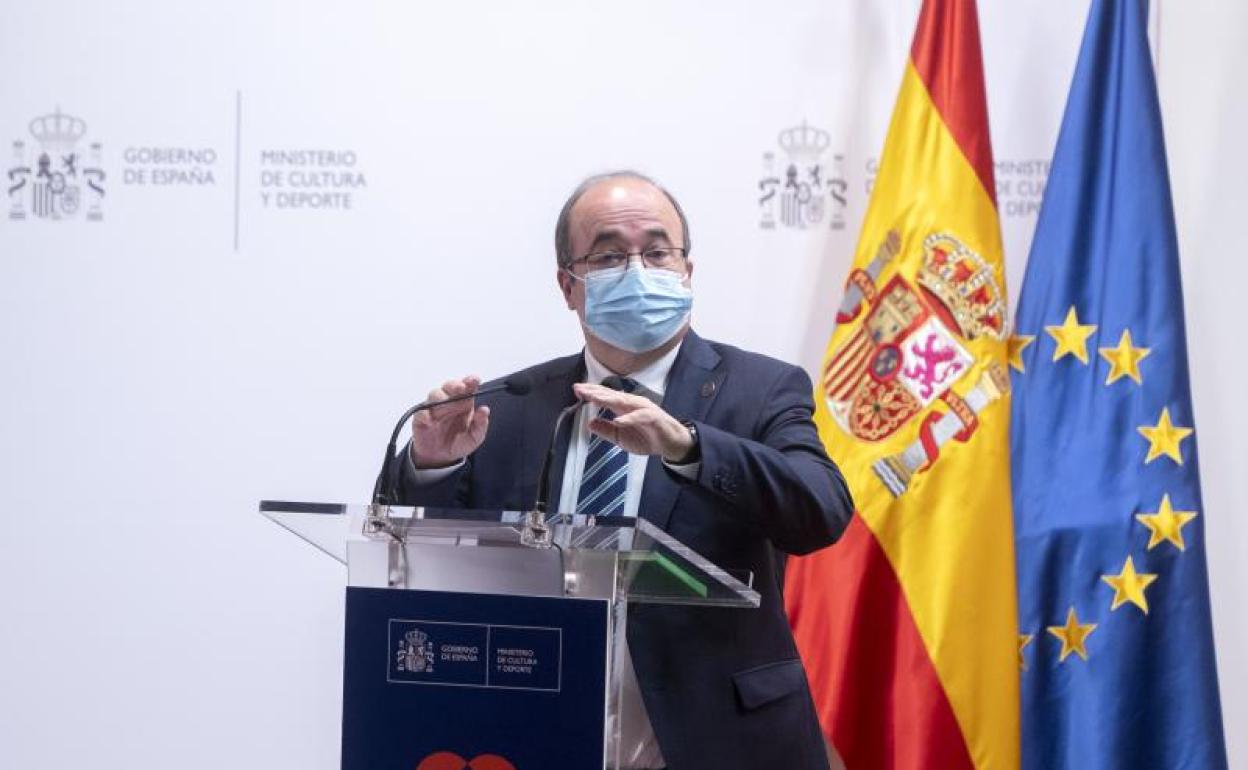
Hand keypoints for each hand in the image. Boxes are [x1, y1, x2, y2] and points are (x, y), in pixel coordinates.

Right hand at [410, 375, 489, 468]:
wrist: (441, 457)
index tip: (475, 379)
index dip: (470, 381)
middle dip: (454, 385)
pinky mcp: (421, 418)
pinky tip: (430, 419)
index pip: (468, 387)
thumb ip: (480, 424)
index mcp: (464, 403)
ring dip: (441, 398)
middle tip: (460, 388)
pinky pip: (421, 412)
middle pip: (449, 386)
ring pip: (435, 395)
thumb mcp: (474, 437)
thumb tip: (484, 410)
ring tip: (445, 405)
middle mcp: (449, 402)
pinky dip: (425, 414)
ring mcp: (434, 409)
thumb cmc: (459, 442)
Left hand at [572, 382, 693, 461]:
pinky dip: (629, 418)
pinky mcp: (654, 417)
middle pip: (611, 395)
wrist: (670, 444)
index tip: (576, 390)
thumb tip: (589, 423)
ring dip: (608, 399)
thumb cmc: (646, 437)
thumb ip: (606, 430)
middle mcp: (632, 404)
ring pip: (623, 401)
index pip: (605, 397)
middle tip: (579, 388)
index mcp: (623, 407)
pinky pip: (640, 416)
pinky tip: (618, 420)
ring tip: (593, 398)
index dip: (591, 393)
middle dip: (594, 391)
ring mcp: (643, 409)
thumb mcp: (621, 437)